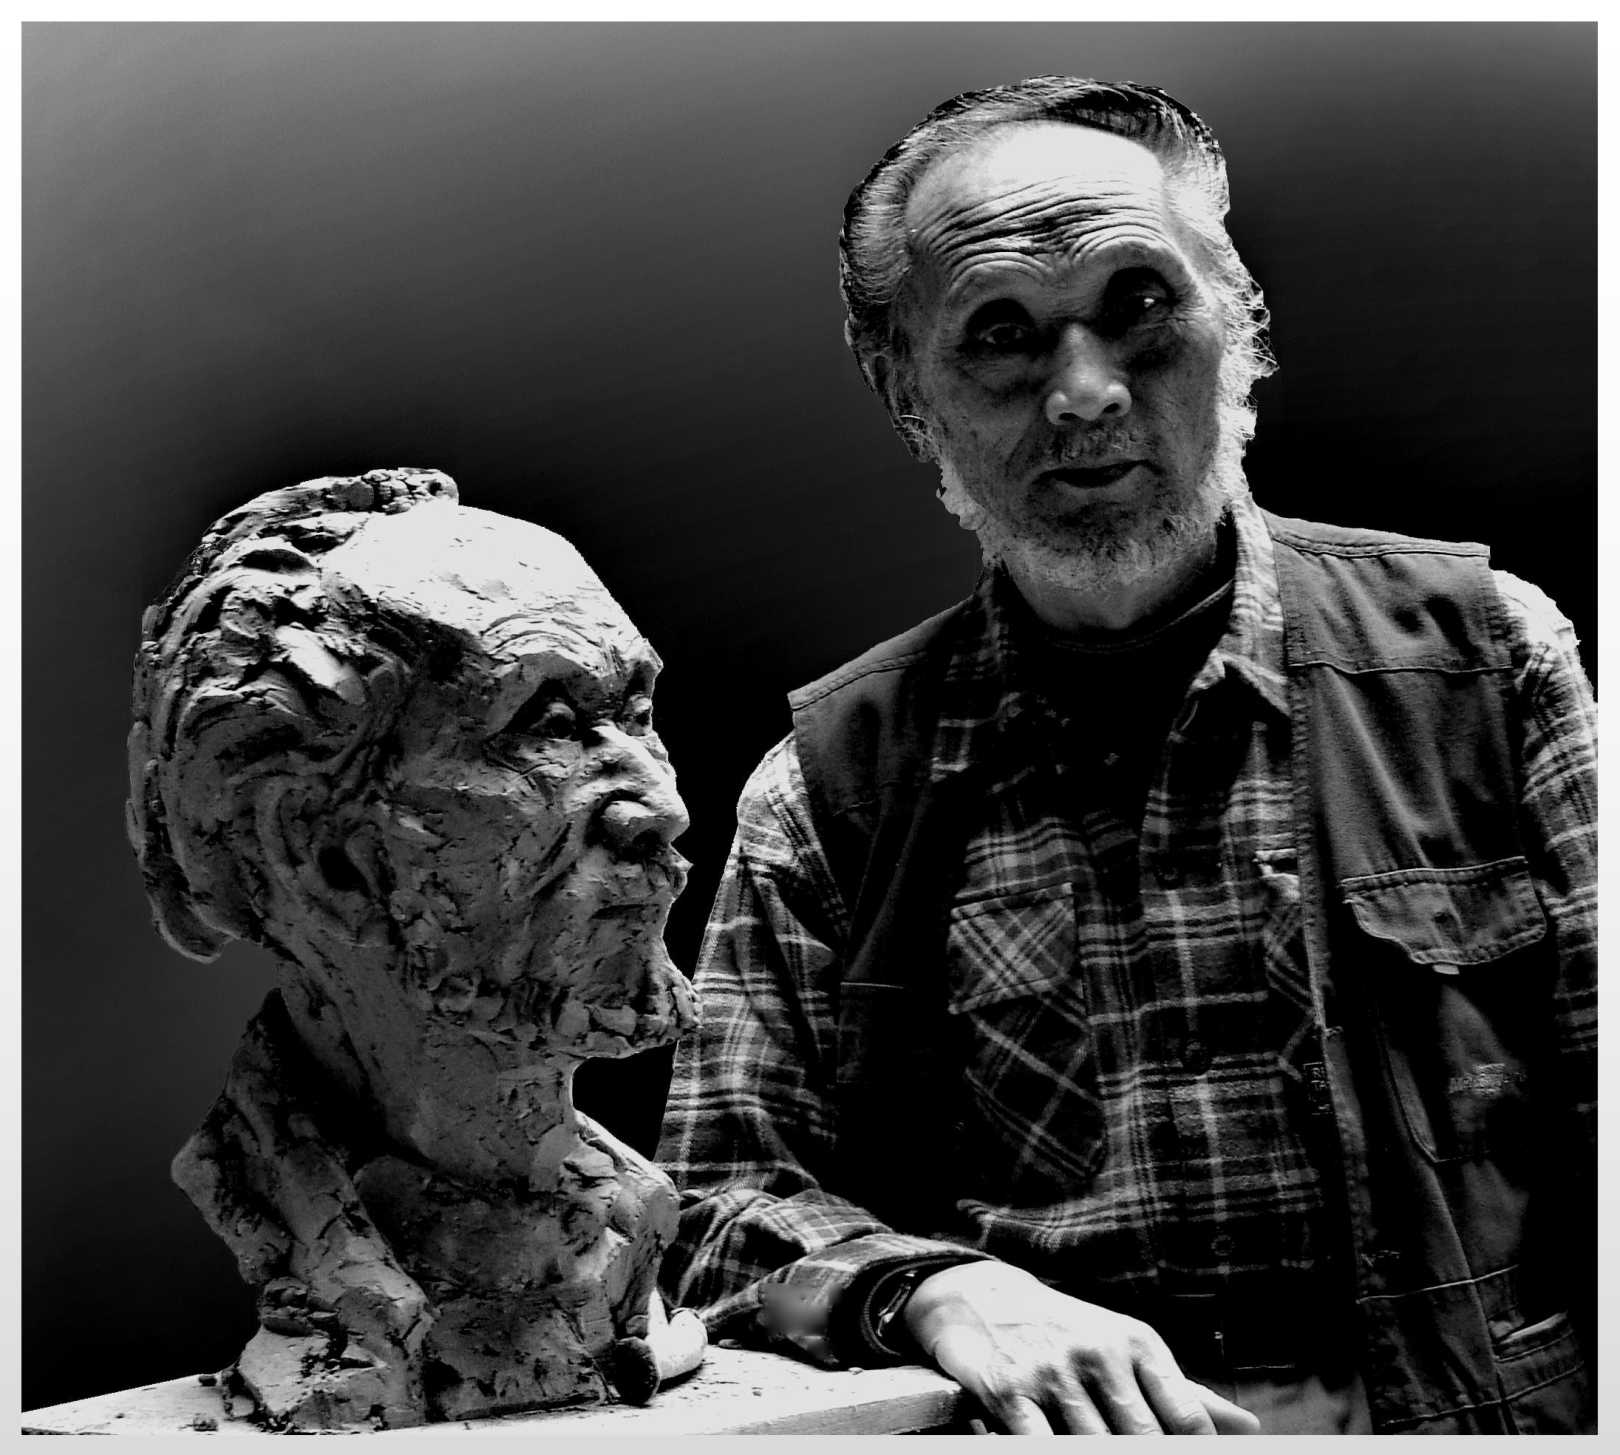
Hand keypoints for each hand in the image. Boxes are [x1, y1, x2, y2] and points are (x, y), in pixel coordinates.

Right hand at [903, 1260, 1260, 1434]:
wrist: (982, 1297)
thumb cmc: (1069, 1331)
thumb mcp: (1126, 1347)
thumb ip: (1184, 1393)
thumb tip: (1249, 1429)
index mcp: (1137, 1343)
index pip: (1187, 1419)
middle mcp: (1099, 1352)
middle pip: (1144, 1444)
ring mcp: (1053, 1371)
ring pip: (1094, 1449)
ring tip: (1098, 1454)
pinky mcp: (1010, 1390)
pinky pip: (1042, 1447)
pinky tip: (1061, 1454)